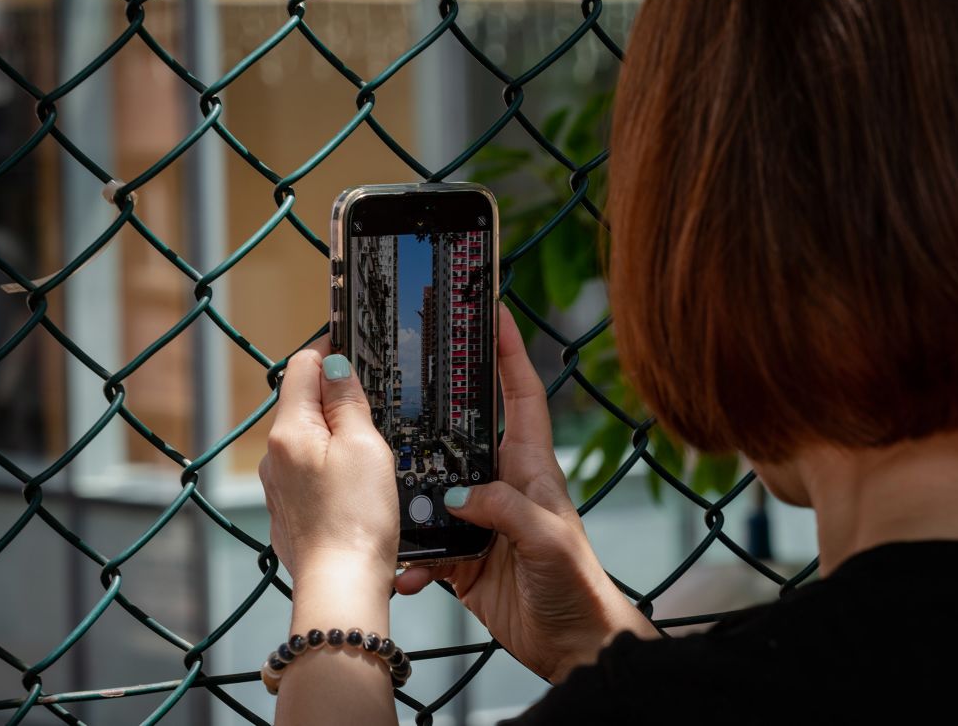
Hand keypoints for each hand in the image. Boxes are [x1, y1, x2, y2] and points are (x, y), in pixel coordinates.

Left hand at [259, 342, 398, 724]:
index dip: (329, 351)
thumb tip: (334, 363)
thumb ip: (347, 401)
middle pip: (302, 402)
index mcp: (291, 430)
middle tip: (374, 403)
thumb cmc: (357, 518)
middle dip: (335, 395)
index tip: (354, 348)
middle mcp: (275, 455)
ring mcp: (278, 485)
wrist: (340, 586)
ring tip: (371, 449)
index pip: (301, 365)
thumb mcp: (365, 446)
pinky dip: (330, 465)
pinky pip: (308, 471)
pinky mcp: (288, 511)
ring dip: (334, 433)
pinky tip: (356, 483)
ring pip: (307, 438)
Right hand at [396, 306, 657, 682]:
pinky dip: (411, 559)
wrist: (573, 644)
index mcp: (531, 466)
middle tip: (395, 386)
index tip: (491, 313)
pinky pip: (425, 547)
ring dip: (408, 496)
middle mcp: (502, 484)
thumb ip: (505, 509)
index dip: (510, 352)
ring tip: (380, 493)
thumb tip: (456, 495)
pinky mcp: (462, 557)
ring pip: (432, 489)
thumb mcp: (548, 538)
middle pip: (462, 433)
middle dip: (433, 410)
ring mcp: (479, 519)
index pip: (522, 395)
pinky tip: (404, 572)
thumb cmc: (577, 582)